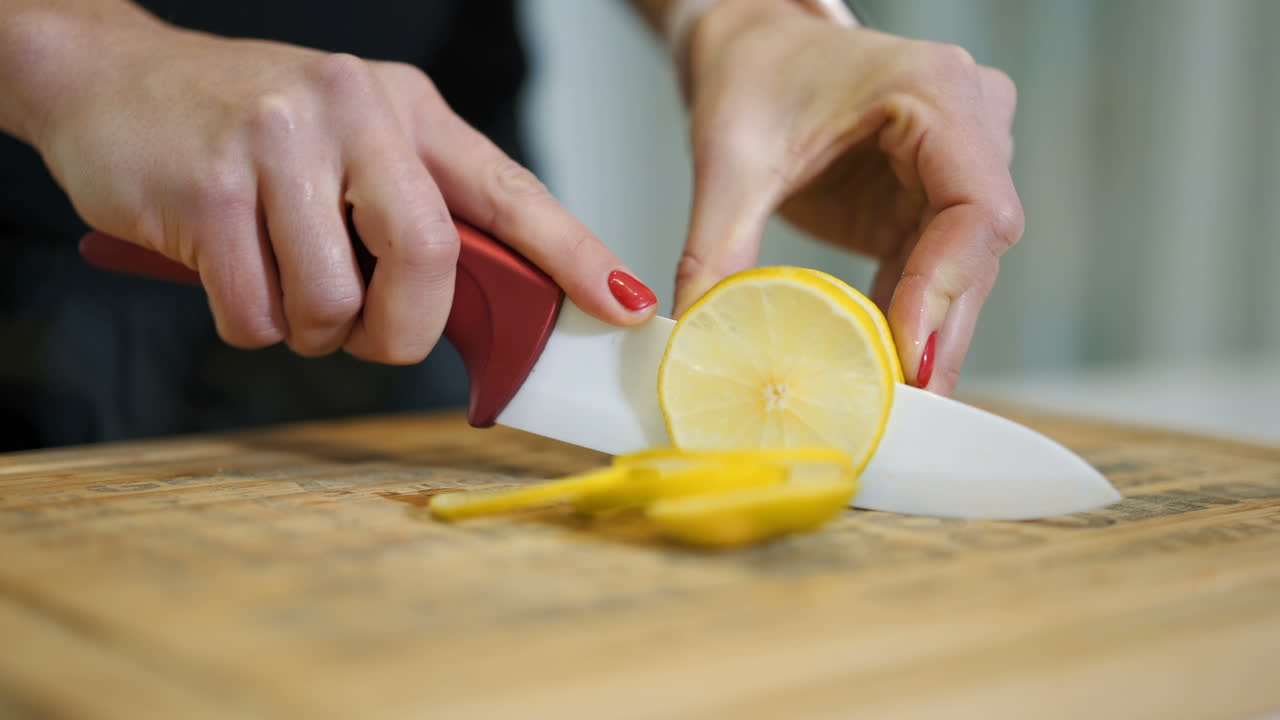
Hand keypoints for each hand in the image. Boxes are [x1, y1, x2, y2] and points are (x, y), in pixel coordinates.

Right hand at [34, 18, 655, 363]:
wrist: (108, 79)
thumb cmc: (248, 127)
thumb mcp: (349, 145)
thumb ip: (414, 212)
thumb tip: (481, 314)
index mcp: (407, 108)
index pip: (511, 191)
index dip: (576, 254)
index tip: (628, 305)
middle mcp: (354, 110)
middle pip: (430, 262)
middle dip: (403, 330)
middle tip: (370, 333)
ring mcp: (279, 142)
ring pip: (333, 304)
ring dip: (311, 330)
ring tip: (278, 282)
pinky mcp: (208, 187)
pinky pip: (256, 313)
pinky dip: (248, 321)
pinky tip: (224, 271)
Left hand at [673, 0, 1023, 393]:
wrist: (752, 42)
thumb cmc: (751, 73)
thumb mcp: (728, 160)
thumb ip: (716, 250)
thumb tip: (697, 339)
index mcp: (935, 92)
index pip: (976, 207)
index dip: (946, 288)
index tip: (905, 353)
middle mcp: (969, 124)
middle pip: (977, 252)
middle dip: (939, 331)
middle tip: (902, 406)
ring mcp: (958, 163)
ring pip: (962, 270)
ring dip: (925, 333)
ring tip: (889, 401)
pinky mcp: (931, 199)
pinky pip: (933, 270)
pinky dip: (905, 317)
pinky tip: (877, 364)